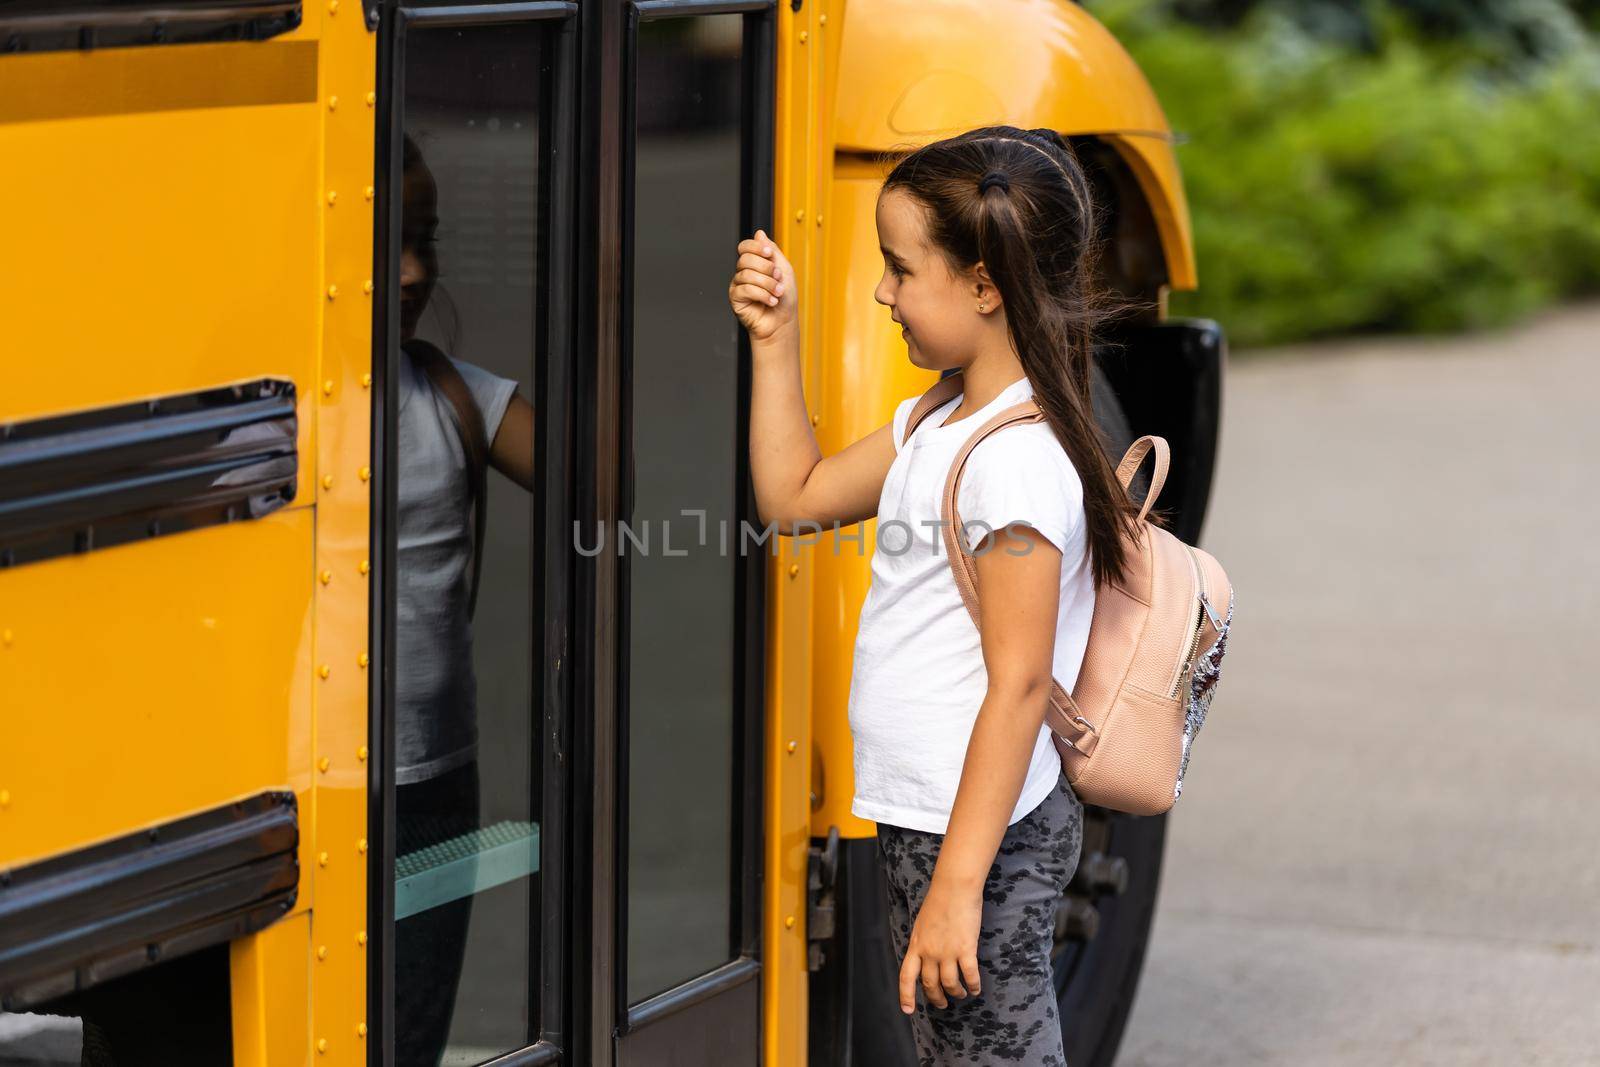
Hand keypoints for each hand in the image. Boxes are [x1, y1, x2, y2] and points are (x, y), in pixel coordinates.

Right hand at [728, 229, 797, 341]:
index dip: (755, 247)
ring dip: (767, 284)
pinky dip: (762, 295)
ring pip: (747, 274)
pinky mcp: (735, 299)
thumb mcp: (784, 269)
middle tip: (778, 279)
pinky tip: (771, 301)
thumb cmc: (784, 299)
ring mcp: (738, 286)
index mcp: (754, 264)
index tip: (769, 254)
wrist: (782, 322)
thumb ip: (772, 251)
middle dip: (766, 268)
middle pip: (745, 259)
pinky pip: (745, 289)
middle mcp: (743, 273)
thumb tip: (759, 233)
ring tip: (777, 293)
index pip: (745, 247)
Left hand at [898, 880, 982, 1013]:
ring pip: (949, 983)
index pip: (906, 977)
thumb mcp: (922, 924)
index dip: (906, 996)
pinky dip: (973, 985)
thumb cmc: (939, 901)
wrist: (954, 887)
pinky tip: (975, 988)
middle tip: (942, 1003)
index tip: (908, 1011)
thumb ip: (922, 943)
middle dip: (936, 998)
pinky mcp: (965, 948)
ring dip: (956, 992)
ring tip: (961, 994)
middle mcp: (929, 952)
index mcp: (916, 945)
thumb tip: (925, 959)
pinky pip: (969, 975)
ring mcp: (947, 951)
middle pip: (930, 984)